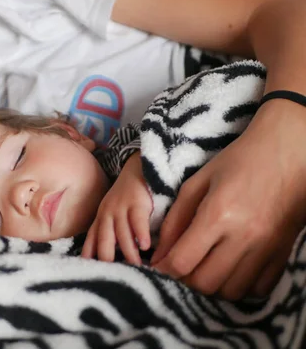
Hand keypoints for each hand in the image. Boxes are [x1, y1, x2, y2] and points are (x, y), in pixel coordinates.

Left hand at [81, 152, 152, 264]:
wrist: (136, 169)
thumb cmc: (125, 199)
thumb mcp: (112, 215)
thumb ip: (109, 234)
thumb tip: (108, 262)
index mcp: (100, 220)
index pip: (91, 241)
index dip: (89, 256)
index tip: (89, 274)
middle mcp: (107, 215)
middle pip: (103, 240)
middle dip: (106, 258)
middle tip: (113, 276)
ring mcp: (120, 208)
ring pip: (121, 233)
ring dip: (128, 251)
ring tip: (136, 267)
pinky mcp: (136, 202)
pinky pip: (137, 220)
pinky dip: (140, 233)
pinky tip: (146, 246)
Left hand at [151, 100, 305, 299]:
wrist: (287, 152)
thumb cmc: (238, 161)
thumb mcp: (197, 183)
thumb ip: (175, 220)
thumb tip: (159, 253)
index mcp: (217, 215)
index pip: (182, 261)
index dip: (164, 268)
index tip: (157, 265)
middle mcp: (244, 237)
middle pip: (205, 283)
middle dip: (185, 279)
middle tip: (179, 265)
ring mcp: (267, 248)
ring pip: (231, 291)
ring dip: (211, 284)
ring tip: (203, 266)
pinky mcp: (283, 253)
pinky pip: (257, 288)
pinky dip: (239, 285)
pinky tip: (229, 267)